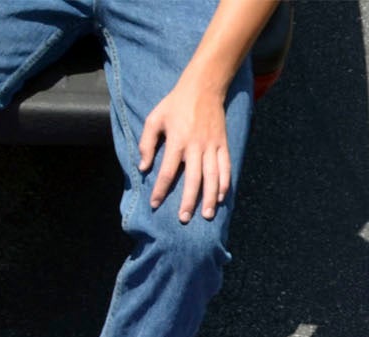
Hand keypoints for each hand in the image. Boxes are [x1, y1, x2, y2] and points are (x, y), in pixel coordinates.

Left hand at [138, 76, 232, 221]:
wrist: (204, 85)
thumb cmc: (175, 103)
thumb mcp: (155, 118)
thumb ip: (146, 143)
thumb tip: (142, 168)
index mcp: (177, 140)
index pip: (168, 171)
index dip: (161, 189)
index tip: (155, 203)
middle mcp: (196, 145)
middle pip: (193, 178)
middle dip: (189, 200)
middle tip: (184, 219)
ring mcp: (211, 144)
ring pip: (212, 175)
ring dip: (210, 197)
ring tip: (208, 215)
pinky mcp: (222, 142)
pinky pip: (225, 165)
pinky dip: (225, 182)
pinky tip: (222, 197)